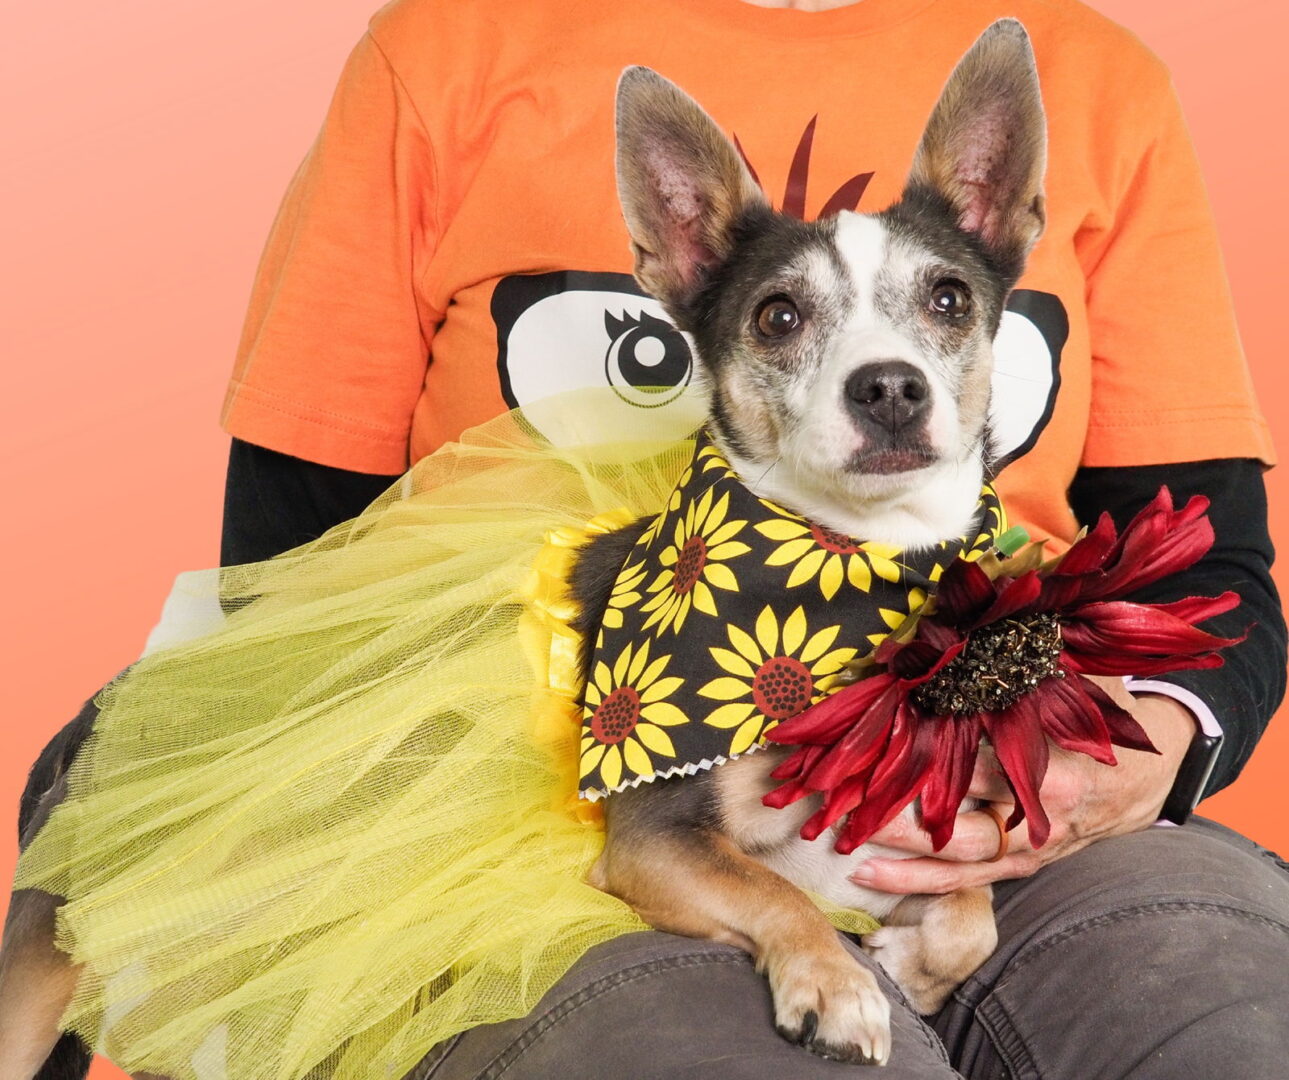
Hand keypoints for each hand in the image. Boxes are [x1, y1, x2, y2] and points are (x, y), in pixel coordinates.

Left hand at [849, 678, 1196, 894]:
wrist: (1148, 778)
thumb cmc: (1103, 718)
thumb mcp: (1079, 682)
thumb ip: (1029, 663)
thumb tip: (969, 628)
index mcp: (1054, 770)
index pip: (980, 764)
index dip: (929, 753)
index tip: (880, 739)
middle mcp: (1037, 817)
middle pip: (961, 823)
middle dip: (901, 816)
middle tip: (847, 802)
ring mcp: (1027, 848)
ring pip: (957, 860)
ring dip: (900, 854)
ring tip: (845, 845)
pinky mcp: (1019, 866)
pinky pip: (965, 882)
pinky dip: (919, 881)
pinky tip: (869, 874)